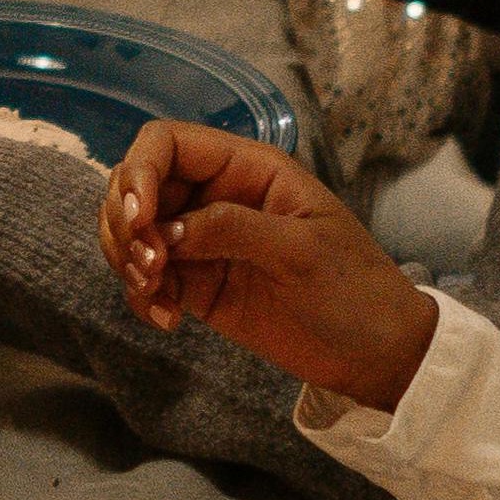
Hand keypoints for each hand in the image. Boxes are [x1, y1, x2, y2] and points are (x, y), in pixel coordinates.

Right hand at [100, 122, 439, 401]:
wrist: (374, 356)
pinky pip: (145, 277)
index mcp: (247, 168)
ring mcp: (202, 241)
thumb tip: (166, 228)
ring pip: (132, 231)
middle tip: (148, 266)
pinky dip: (140, 295)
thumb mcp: (301, 251)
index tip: (139, 220)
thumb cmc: (353, 290)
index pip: (167, 143)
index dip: (139, 171)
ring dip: (126, 260)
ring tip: (157, 297)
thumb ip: (232, 229)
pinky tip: (166, 320)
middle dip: (125, 223)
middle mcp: (217, 195)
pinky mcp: (196, 284)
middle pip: (137, 184)